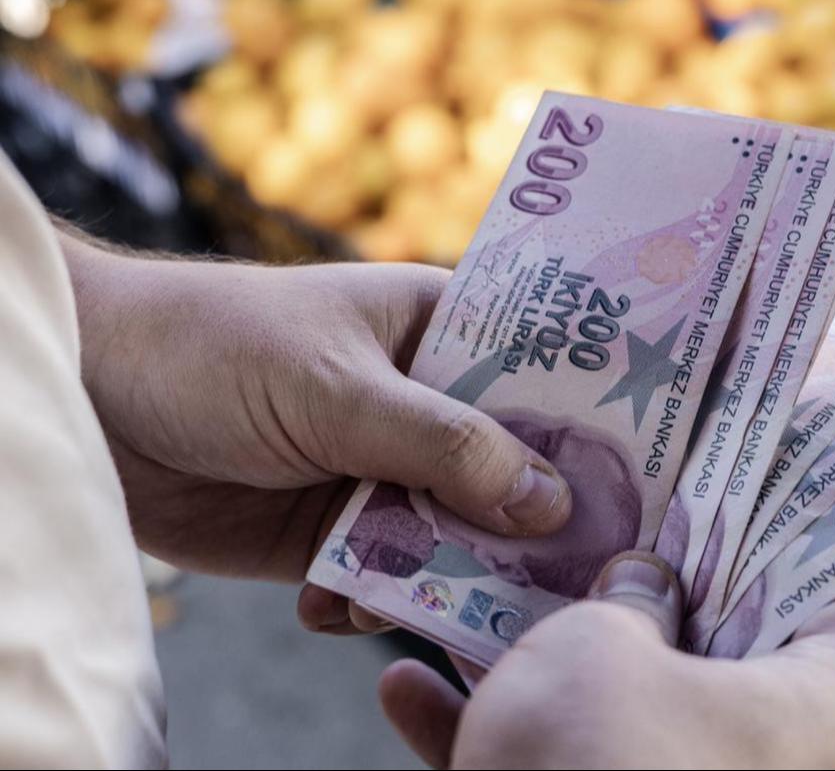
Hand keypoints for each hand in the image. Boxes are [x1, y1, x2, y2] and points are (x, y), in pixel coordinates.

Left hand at [58, 235, 570, 629]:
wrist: (92, 403)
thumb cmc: (220, 350)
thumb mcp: (342, 389)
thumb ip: (447, 446)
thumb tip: (552, 502)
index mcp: (441, 333)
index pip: (543, 375)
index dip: (591, 425)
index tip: (636, 481)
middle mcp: (426, 404)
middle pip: (512, 469)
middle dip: (525, 522)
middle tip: (555, 573)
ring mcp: (383, 471)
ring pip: (457, 534)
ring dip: (446, 574)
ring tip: (421, 601)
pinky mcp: (336, 533)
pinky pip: (389, 578)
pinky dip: (374, 602)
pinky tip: (335, 606)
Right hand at [379, 552, 834, 768]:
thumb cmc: (592, 766)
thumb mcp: (600, 645)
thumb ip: (626, 596)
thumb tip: (643, 583)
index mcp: (813, 705)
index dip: (819, 536)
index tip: (759, 485)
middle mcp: (769, 760)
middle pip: (733, 644)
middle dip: (663, 582)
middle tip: (621, 519)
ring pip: (633, 705)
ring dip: (559, 653)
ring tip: (500, 592)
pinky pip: (567, 765)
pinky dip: (498, 731)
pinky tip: (411, 692)